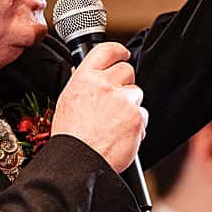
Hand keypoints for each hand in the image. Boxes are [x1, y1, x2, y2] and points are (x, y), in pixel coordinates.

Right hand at [50, 41, 145, 173]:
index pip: (106, 50)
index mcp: (84, 78)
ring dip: (130, 105)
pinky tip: (121, 134)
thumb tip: (96, 76)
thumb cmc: (71, 136)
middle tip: (116, 100)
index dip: (118, 51)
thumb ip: (85, 84)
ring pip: (136, 93)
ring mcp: (123, 100)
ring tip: (114, 123)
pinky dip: (136, 124)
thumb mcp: (68, 100)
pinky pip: (143, 114)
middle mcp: (104, 85)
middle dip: (124, 83)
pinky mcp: (136, 117)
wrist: (79, 160)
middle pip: (127, 70)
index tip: (123, 54)